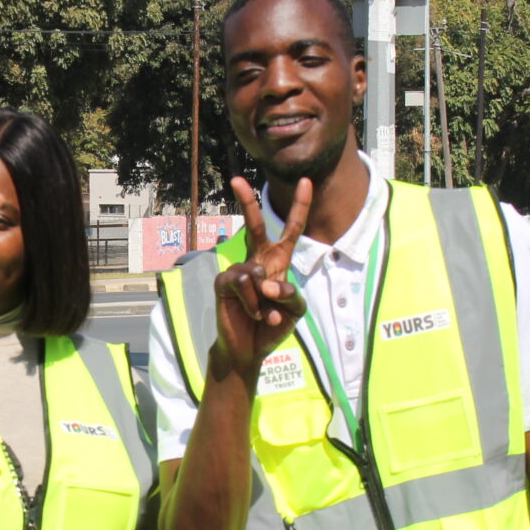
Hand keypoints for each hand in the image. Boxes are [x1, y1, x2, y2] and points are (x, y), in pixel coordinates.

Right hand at [210, 175, 312, 378]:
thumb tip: (267, 282)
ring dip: (267, 298)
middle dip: (247, 202)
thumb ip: (291, 293)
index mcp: (278, 262)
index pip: (290, 230)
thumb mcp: (295, 310)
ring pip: (257, 273)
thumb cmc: (273, 326)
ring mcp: (238, 271)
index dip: (300, 206)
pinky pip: (244, 284)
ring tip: (265, 314)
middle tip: (236, 180)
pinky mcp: (224, 283)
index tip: (306, 181)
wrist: (250, 350)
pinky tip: (254, 314)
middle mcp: (257, 261)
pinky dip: (254, 303)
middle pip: (254, 226)